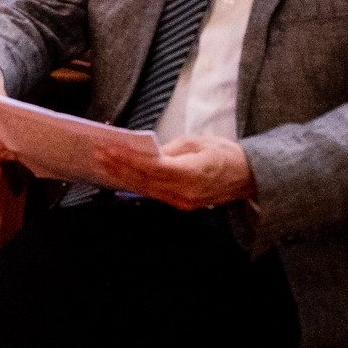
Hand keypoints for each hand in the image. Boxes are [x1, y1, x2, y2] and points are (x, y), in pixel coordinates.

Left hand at [90, 135, 255, 210]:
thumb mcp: (197, 142)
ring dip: (123, 176)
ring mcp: (184, 202)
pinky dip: (136, 184)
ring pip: (146, 190)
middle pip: (145, 181)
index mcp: (193, 173)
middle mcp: (187, 192)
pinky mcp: (183, 205)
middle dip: (119, 167)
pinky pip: (155, 194)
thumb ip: (170, 149)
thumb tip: (147, 152)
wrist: (250, 176)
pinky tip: (122, 175)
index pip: (153, 167)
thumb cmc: (226, 154)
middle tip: (98, 153)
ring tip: (103, 163)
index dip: (129, 159)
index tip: (110, 148)